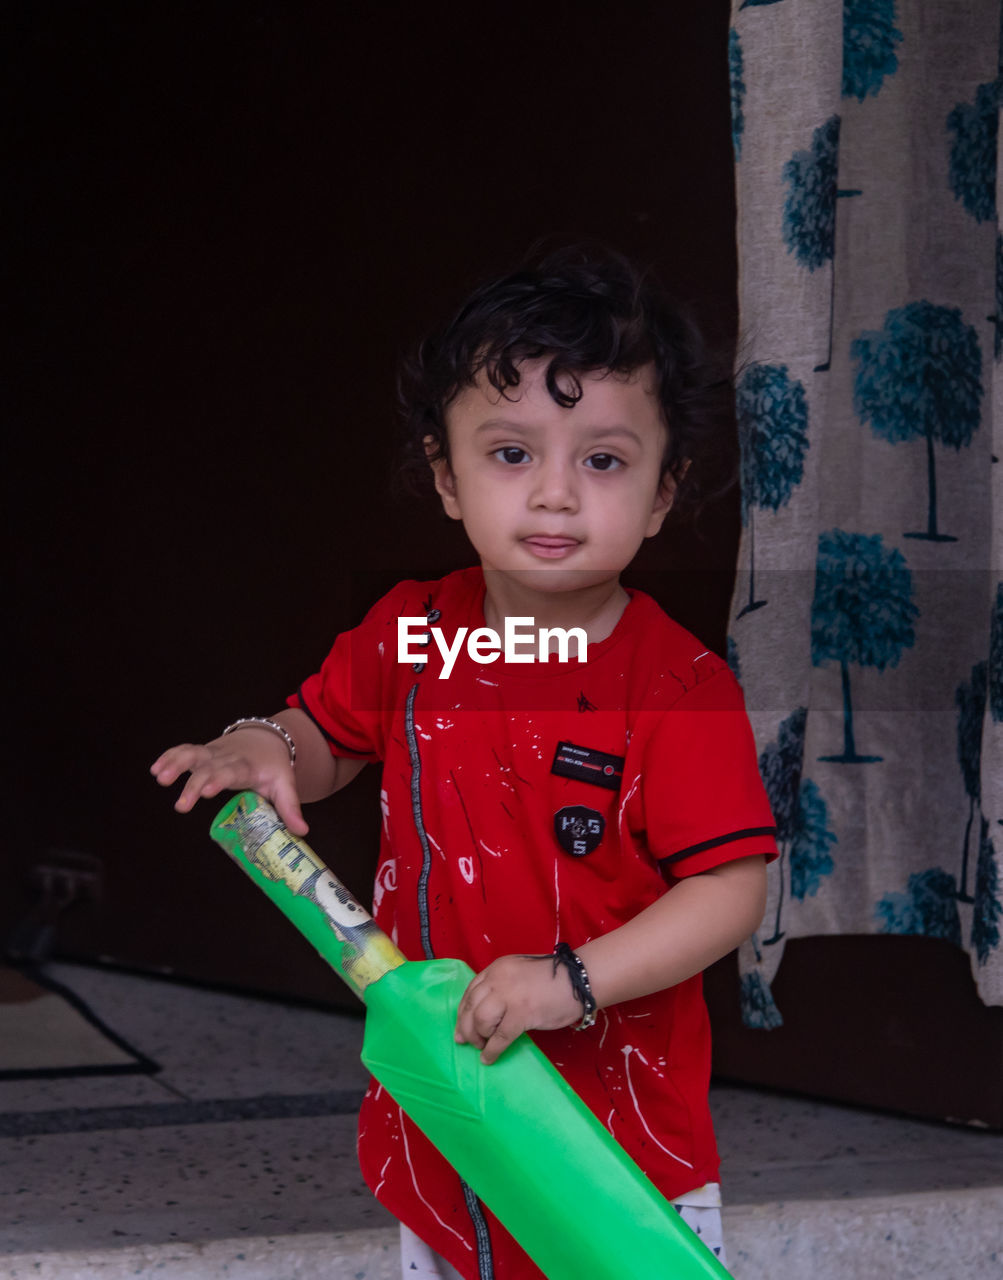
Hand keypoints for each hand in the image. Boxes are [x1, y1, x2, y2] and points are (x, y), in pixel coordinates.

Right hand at [150, 728, 307, 834]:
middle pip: (207, 768)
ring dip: (175, 763)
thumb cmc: (272, 767)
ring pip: (192, 754)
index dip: (219, 780)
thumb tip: (302, 831)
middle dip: (193, 784)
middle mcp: (226, 757)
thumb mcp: (284, 785)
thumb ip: (290, 808)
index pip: (231, 772)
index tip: (208, 791)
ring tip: (160, 778)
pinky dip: (170, 757)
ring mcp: (212, 753)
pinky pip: (184, 751)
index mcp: (246, 766)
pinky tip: (155, 770)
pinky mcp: (202, 752)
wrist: (267, 739)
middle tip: (182, 806)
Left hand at [454, 954, 581, 1064]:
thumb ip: (502, 986)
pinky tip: (489, 1058)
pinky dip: (491, 1050)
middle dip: (466, 1028)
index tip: (460, 1026)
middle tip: (466, 1042)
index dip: (463, 1012)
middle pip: (471, 1007)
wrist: (578, 980)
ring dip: (478, 1038)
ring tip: (483, 1047)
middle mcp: (498, 979)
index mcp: (497, 968)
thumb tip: (485, 1010)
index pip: (471, 992)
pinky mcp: (521, 1014)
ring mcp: (509, 996)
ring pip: (480, 1022)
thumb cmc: (553, 979)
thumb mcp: (519, 973)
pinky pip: (499, 1037)